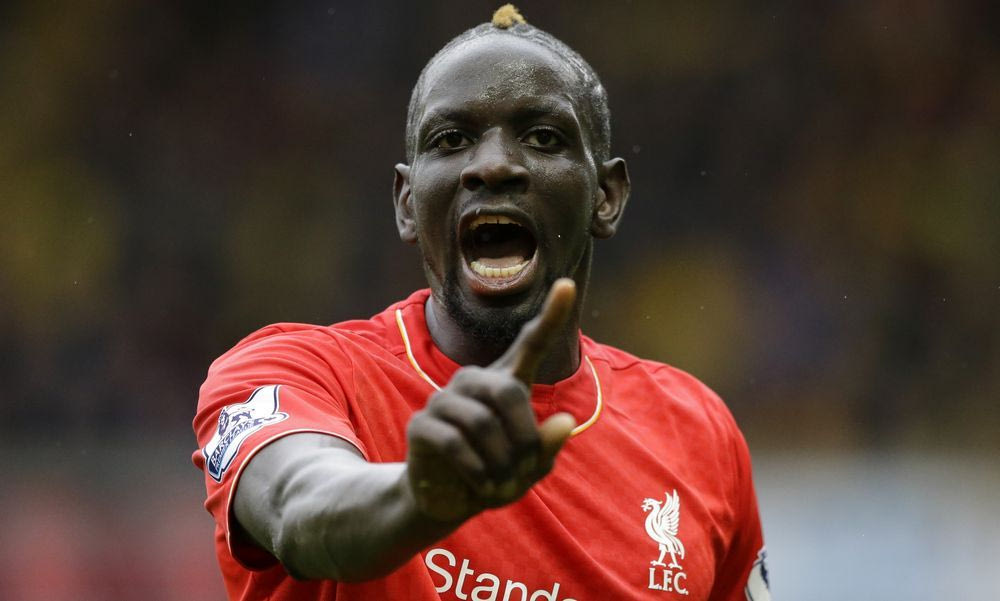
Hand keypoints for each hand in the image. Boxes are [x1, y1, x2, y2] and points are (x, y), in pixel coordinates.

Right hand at [405, 279, 578, 521]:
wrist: (447, 501)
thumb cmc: (494, 476)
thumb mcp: (528, 468)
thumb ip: (547, 446)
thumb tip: (564, 423)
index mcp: (505, 383)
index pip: (530, 343)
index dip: (550, 317)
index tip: (568, 285)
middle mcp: (473, 382)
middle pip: (508, 392)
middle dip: (525, 438)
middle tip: (525, 471)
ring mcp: (443, 400)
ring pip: (482, 421)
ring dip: (501, 463)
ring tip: (501, 486)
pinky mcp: (421, 424)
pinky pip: (454, 442)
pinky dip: (476, 471)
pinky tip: (480, 486)